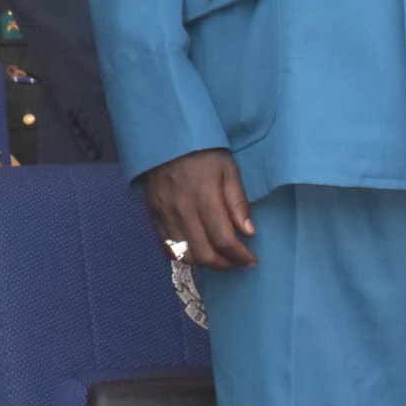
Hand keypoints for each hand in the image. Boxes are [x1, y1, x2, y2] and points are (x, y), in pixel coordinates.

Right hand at [141, 147, 254, 270]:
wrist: (166, 141)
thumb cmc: (203, 154)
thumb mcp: (229, 170)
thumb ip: (238, 202)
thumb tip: (248, 232)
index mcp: (204, 197)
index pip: (224, 240)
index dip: (240, 256)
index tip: (251, 259)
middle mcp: (181, 210)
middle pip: (203, 254)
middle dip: (225, 265)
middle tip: (237, 262)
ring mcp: (164, 214)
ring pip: (184, 255)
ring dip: (205, 263)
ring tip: (219, 257)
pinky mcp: (153, 215)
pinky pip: (167, 246)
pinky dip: (184, 255)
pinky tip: (198, 249)